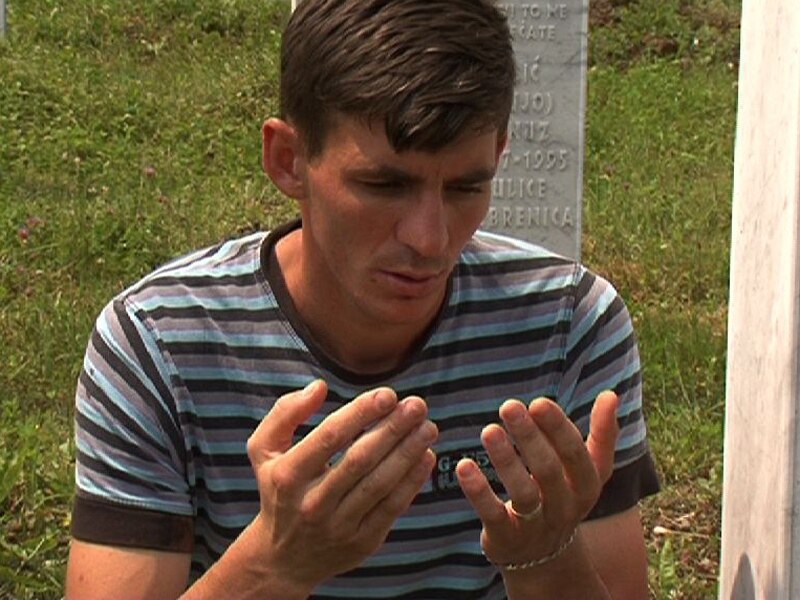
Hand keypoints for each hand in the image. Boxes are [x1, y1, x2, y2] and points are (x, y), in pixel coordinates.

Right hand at [245, 380, 437, 593]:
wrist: (282, 559)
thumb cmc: (278, 489)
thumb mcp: (264, 449)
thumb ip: (285, 413)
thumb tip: (318, 387)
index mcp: (288, 475)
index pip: (329, 437)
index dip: (361, 413)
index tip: (387, 394)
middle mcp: (313, 503)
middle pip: (360, 460)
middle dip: (392, 429)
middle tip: (417, 405)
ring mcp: (339, 526)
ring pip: (380, 484)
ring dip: (408, 453)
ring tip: (428, 427)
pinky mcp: (362, 543)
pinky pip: (392, 508)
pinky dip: (412, 481)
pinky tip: (426, 456)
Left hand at [455, 391, 618, 566]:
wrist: (546, 560)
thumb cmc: (564, 496)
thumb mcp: (589, 471)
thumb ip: (602, 434)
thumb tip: (611, 394)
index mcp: (587, 486)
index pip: (576, 455)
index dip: (558, 429)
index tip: (538, 402)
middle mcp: (565, 507)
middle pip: (549, 471)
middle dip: (530, 437)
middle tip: (509, 406)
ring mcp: (536, 526)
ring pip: (524, 494)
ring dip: (505, 460)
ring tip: (489, 430)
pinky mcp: (506, 539)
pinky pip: (494, 515)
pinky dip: (478, 491)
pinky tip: (463, 465)